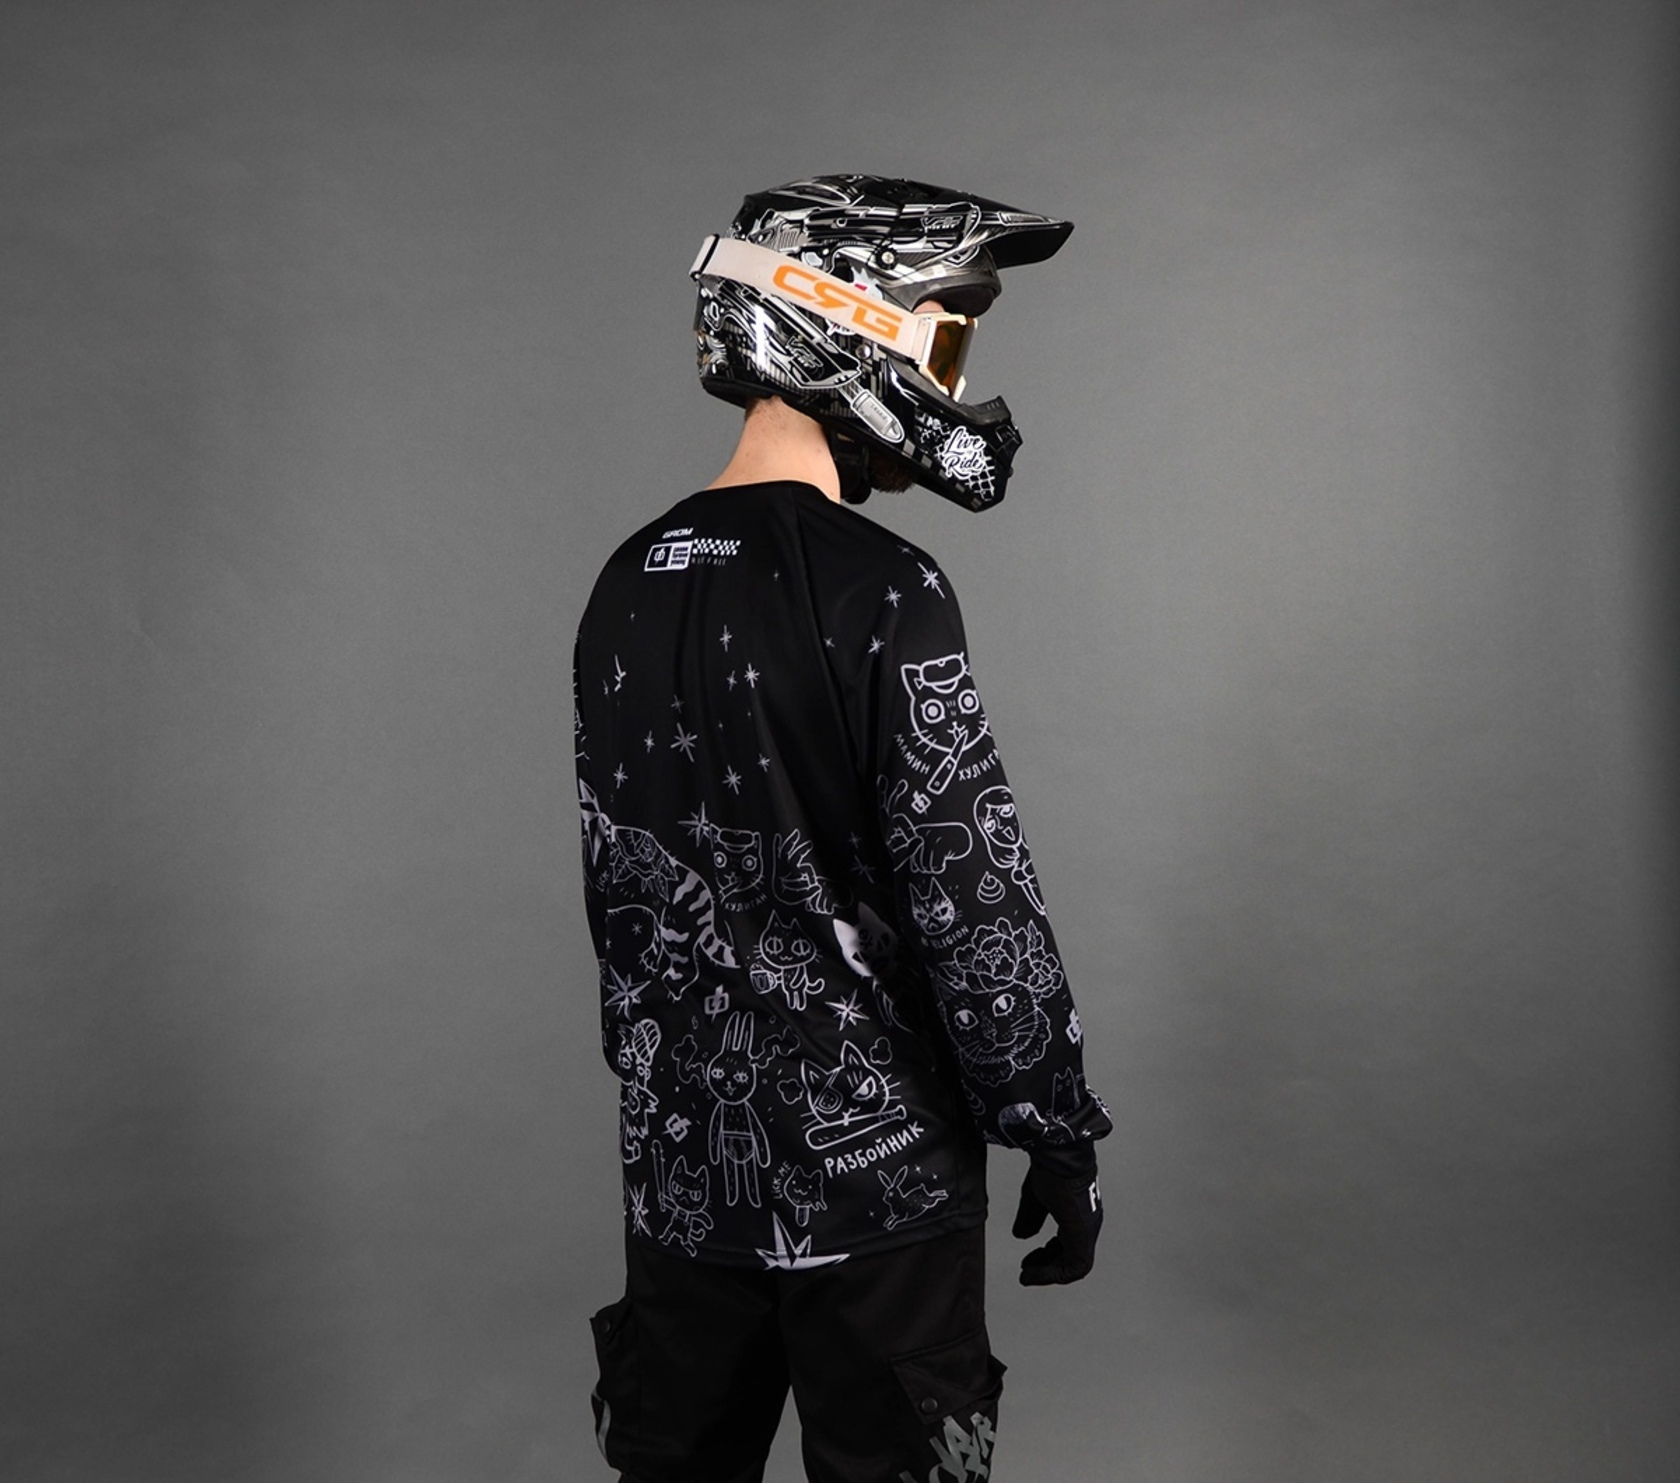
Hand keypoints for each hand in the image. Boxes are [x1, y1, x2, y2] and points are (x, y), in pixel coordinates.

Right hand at [1012, 1155, 1102, 1285]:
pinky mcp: (1082, 1234)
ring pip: (1074, 1265)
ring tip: (1029, 1274)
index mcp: (1077, 1215)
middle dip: (1047, 1266)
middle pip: (1070, 1258)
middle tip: (1028, 1270)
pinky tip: (1034, 1271)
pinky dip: (1053, 1273)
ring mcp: (1086, 1230)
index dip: (1048, 1256)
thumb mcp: (1036, 1197)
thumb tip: (1022, 1234)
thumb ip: (1031, 1217)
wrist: (1059, 1156)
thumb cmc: (1051, 1169)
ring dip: (1049, 1272)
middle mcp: (1085, 1225)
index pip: (1066, 1245)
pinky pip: (1074, 1266)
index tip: (1029, 1262)